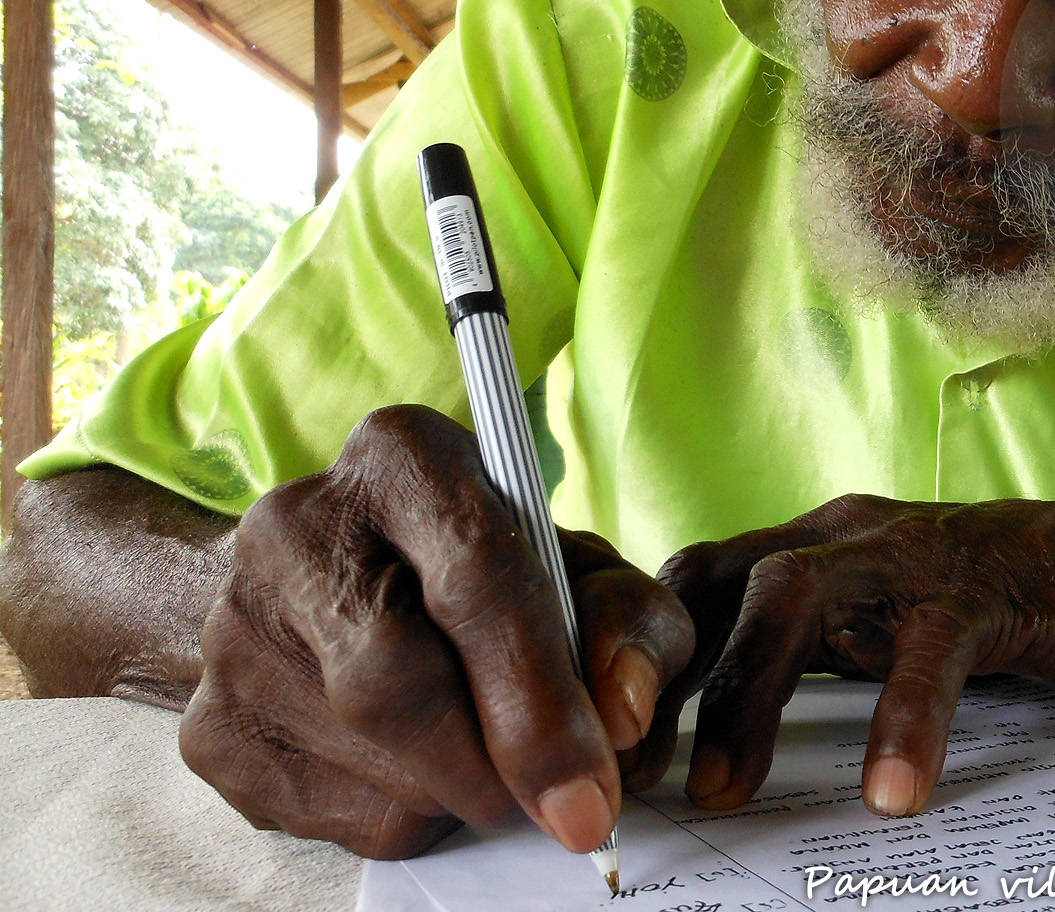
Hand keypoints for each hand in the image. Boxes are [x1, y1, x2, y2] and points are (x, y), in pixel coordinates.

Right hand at [179, 405, 694, 858]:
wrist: (350, 583)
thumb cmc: (494, 576)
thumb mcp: (585, 574)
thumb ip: (629, 627)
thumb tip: (622, 715)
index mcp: (404, 457)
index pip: (472, 578)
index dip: (539, 702)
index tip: (588, 794)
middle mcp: (295, 524)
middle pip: (396, 683)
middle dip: (494, 766)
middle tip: (556, 804)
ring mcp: (234, 626)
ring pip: (364, 758)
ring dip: (454, 793)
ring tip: (487, 758)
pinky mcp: (207, 723)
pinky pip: (319, 811)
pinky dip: (399, 816)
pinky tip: (420, 771)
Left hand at [630, 494, 1054, 817]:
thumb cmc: (968, 601)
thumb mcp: (864, 619)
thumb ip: (795, 652)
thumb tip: (699, 734)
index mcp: (804, 543)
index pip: (689, 582)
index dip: (631, 654)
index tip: (598, 742)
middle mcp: (839, 536)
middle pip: (721, 584)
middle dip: (665, 677)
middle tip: (633, 773)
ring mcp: (906, 556)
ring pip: (798, 598)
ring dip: (750, 695)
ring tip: (725, 789)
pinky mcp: (979, 591)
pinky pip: (930, 655)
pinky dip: (904, 722)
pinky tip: (892, 792)